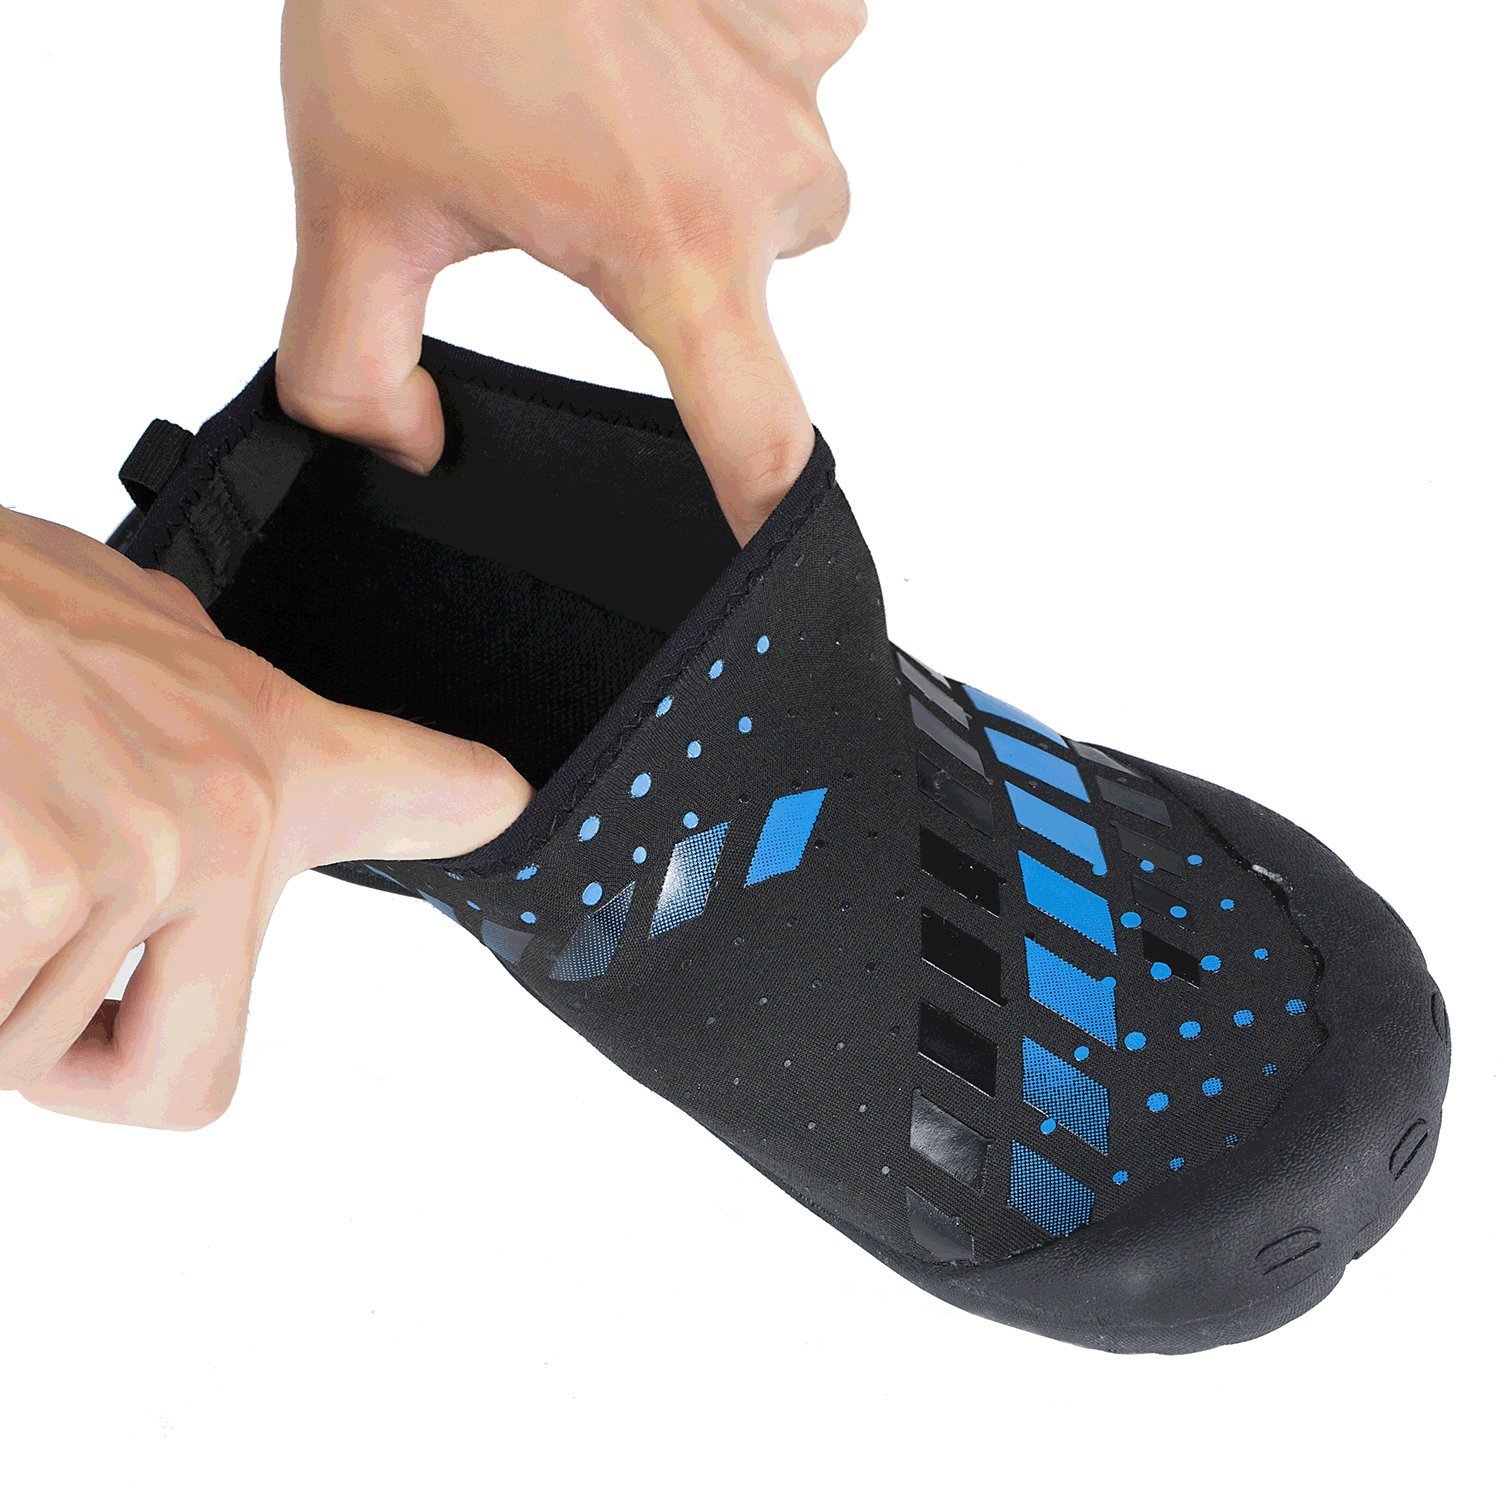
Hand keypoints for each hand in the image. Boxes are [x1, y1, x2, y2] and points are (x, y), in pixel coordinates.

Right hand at [0, 508, 528, 1126]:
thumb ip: (189, 739)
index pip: (432, 793)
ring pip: (25, 1050)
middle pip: (183, 1076)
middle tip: (21, 930)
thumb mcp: (123, 639)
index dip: (469, 809)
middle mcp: (225, 817)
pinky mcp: (37, 885)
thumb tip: (220, 800)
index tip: (520, 806)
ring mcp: (135, 857)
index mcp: (264, 755)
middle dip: (74, 1050)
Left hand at [277, 0, 864, 541]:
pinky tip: (656, 31)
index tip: (793, 569)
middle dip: (681, 262)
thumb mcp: (352, 199)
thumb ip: (350, 370)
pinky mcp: (820, 0)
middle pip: (752, 297)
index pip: (761, 443)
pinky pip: (795, 79)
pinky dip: (734, 73)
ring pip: (778, 188)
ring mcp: (805, 72)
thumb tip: (403, 442)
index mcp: (670, 245)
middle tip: (582, 181)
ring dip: (707, 166)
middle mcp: (765, 171)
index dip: (778, 524)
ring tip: (614, 90)